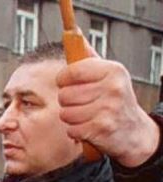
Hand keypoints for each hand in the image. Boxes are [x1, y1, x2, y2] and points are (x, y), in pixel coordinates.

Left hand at [56, 39, 160, 166]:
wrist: (134, 130)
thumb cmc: (115, 100)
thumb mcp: (108, 75)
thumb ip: (89, 58)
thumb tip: (75, 35)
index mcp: (113, 70)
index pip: (71, 72)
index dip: (63, 80)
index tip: (67, 83)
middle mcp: (113, 88)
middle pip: (64, 95)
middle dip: (68, 102)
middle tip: (82, 103)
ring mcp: (108, 109)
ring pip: (65, 113)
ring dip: (71, 118)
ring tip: (86, 115)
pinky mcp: (101, 128)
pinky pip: (71, 130)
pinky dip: (76, 132)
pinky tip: (89, 127)